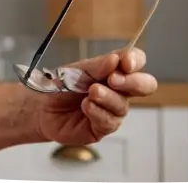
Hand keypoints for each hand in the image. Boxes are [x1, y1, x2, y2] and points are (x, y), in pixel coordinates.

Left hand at [34, 47, 157, 144]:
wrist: (42, 107)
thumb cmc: (62, 86)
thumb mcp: (77, 70)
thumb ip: (97, 65)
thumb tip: (116, 59)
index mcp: (115, 71)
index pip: (136, 61)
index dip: (136, 60)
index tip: (126, 61)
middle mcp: (119, 91)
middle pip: (145, 85)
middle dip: (133, 82)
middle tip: (113, 79)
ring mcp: (113, 110)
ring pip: (123, 105)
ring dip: (107, 97)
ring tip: (91, 92)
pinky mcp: (103, 128)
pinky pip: (109, 121)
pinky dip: (97, 112)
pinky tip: (86, 106)